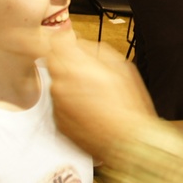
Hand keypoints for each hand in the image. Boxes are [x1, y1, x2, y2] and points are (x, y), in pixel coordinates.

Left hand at [47, 33, 156, 159]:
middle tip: (90, 72)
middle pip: (54, 63)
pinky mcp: (59, 123)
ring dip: (72, 85)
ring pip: (59, 85)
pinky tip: (93, 111)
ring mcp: (57, 105)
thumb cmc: (129, 106)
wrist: (127, 142)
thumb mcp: (121, 66)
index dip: (62, 40)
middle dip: (68, 63)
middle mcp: (60, 84)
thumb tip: (79, 42)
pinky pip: (62, 106)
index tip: (66, 41)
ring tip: (97, 96)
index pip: (53, 42)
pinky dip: (73, 105)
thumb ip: (95, 49)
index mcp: (74, 66)